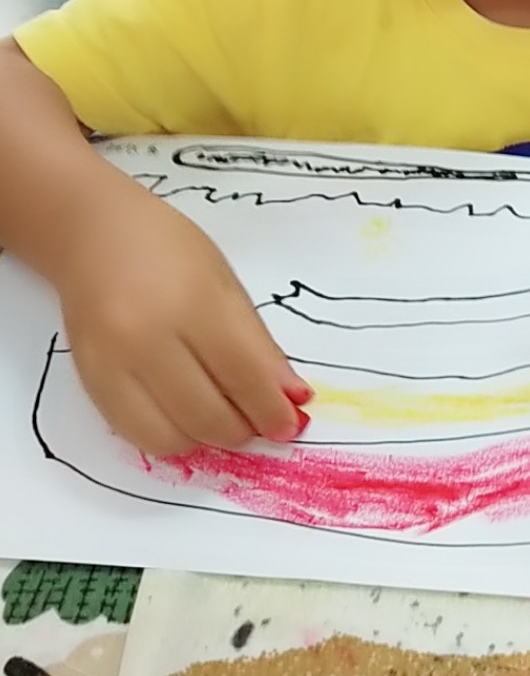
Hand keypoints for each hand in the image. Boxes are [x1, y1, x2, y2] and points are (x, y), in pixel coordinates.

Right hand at [57, 189, 310, 456]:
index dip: (272, 409)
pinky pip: (137, 436)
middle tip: (260, 422)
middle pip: (209, 415)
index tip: (290, 424)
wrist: (94, 236)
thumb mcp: (227, 286)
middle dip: (246, 429)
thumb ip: (259, 347)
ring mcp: (113, 365)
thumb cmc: (170, 251)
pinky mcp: (90, 383)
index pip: (244, 375)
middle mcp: (148, 338)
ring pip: (173, 437)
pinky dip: (172, 438)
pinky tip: (187, 419)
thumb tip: (292, 399)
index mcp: (194, 303)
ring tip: (224, 418)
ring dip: (209, 440)